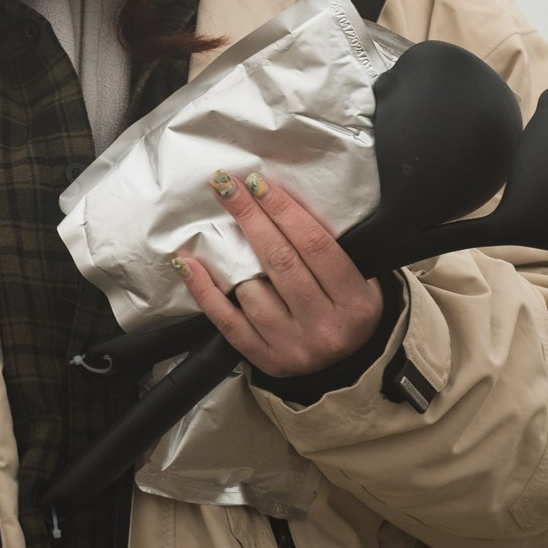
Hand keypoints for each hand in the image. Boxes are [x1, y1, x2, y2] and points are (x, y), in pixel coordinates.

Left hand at [177, 169, 385, 377]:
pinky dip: (204, 291)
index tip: (257, 182)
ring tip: (224, 230)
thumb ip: (328, 246)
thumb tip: (277, 198)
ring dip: (234, 257)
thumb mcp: (359, 277)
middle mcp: (325, 327)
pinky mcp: (267, 361)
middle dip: (249, 217)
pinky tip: (188, 264)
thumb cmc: (349, 308)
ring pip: (251, 292)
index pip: (314, 244)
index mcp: (355, 301)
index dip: (282, 209)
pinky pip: (226, 322)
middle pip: (280, 262)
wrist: (352, 365)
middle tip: (226, 185)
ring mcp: (294, 347)